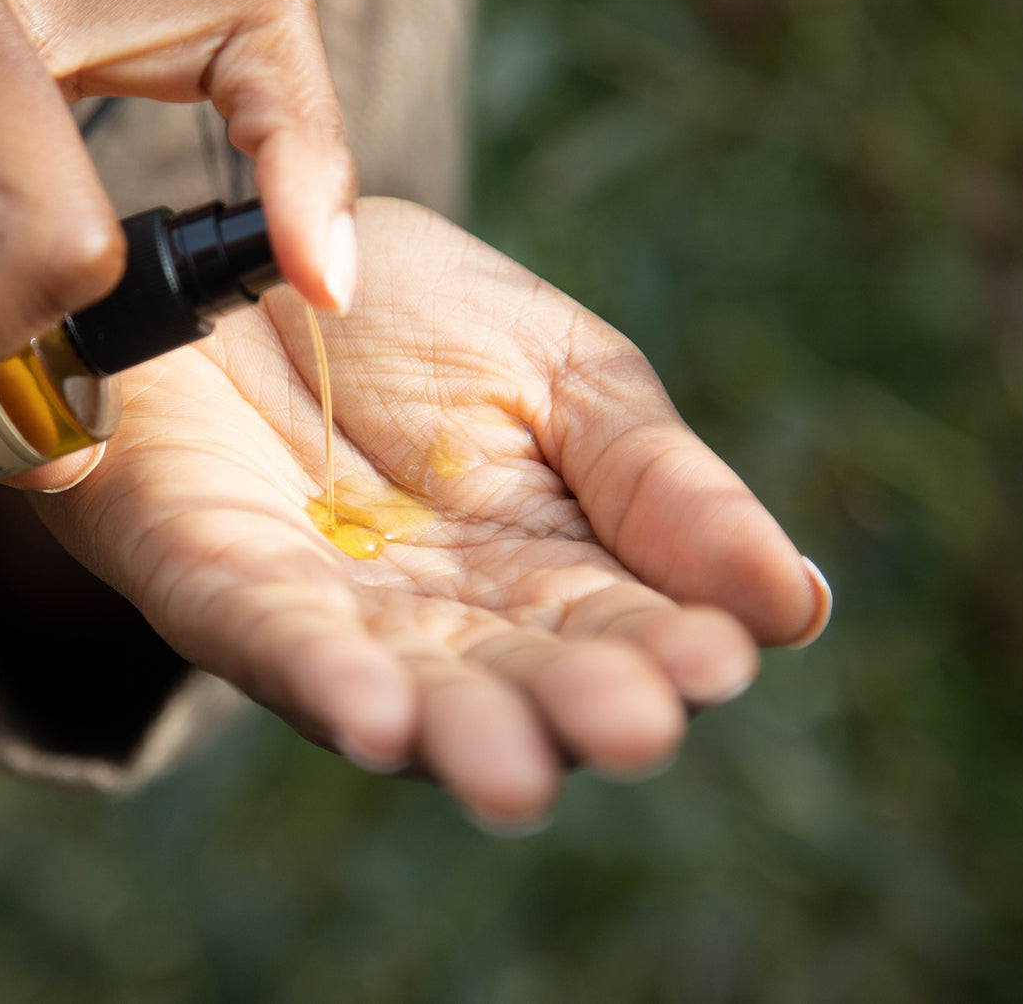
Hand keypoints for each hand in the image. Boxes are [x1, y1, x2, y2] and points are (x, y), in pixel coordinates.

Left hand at [22, 198, 830, 828]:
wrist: (252, 249)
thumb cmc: (408, 313)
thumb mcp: (562, 368)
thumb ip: (658, 481)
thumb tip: (797, 602)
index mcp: (548, 565)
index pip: (626, 627)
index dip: (670, 648)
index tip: (721, 659)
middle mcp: (447, 618)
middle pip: (523, 683)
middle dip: (573, 708)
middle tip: (632, 725)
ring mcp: (335, 616)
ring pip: (409, 698)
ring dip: (461, 737)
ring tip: (517, 773)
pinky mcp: (224, 590)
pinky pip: (274, 647)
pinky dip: (321, 684)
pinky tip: (375, 717)